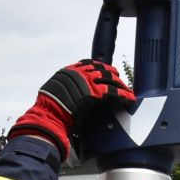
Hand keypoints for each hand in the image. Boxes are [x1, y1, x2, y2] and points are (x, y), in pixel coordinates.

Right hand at [10, 59, 135, 158]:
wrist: (50, 116)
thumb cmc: (49, 109)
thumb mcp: (55, 90)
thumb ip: (65, 87)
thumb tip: (70, 91)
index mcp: (69, 70)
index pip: (88, 63)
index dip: (99, 67)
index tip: (104, 70)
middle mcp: (80, 72)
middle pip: (102, 69)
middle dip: (112, 74)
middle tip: (118, 79)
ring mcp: (88, 81)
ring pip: (110, 79)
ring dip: (120, 85)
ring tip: (126, 90)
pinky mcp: (96, 93)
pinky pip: (113, 92)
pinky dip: (123, 95)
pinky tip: (129, 98)